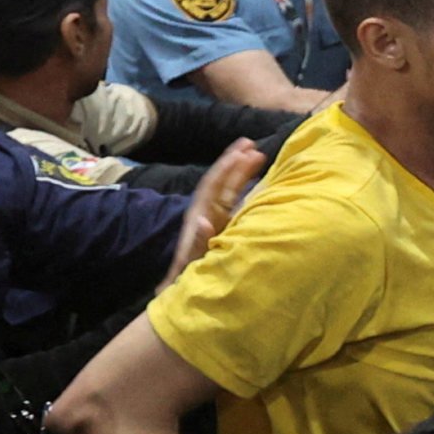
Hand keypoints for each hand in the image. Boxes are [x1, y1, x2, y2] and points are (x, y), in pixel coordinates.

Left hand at [168, 140, 267, 279]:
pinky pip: (232, 201)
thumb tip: (204, 220)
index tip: (243, 152)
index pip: (214, 187)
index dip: (228, 169)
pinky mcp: (221, 227)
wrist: (179, 289)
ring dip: (238, 171)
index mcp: (201, 217)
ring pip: (226, 189)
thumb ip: (199, 241)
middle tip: (251, 144)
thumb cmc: (188, 277)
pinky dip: (242, 188)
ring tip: (253, 153)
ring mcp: (213, 218)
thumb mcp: (192, 261)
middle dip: (234, 163)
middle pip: (221, 182)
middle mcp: (206, 213)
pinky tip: (254, 181)